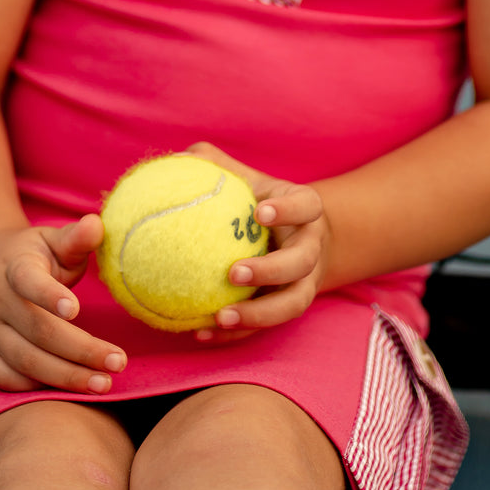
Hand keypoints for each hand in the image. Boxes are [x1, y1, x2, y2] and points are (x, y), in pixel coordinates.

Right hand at [0, 215, 127, 393]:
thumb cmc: (28, 256)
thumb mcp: (50, 239)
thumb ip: (75, 237)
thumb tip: (97, 224)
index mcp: (14, 267)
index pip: (27, 281)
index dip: (49, 295)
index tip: (76, 308)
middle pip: (37, 331)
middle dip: (80, 350)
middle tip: (118, 362)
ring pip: (24, 361)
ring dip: (66, 376)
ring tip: (103, 383)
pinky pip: (6, 380)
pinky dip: (36, 388)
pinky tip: (69, 389)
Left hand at [183, 142, 330, 342]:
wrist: (297, 239)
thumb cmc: (261, 201)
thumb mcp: (247, 180)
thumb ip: (216, 164)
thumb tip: (178, 155)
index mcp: (304, 212)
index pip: (306, 206)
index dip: (288, 210)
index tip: (259, 213)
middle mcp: (311, 249)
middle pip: (301, 263)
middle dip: (272, 270)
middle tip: (233, 272)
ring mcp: (304, 284)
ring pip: (291, 304)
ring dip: (258, 315)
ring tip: (220, 317)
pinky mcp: (286, 308)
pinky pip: (265, 328)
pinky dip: (235, 334)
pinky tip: (200, 333)